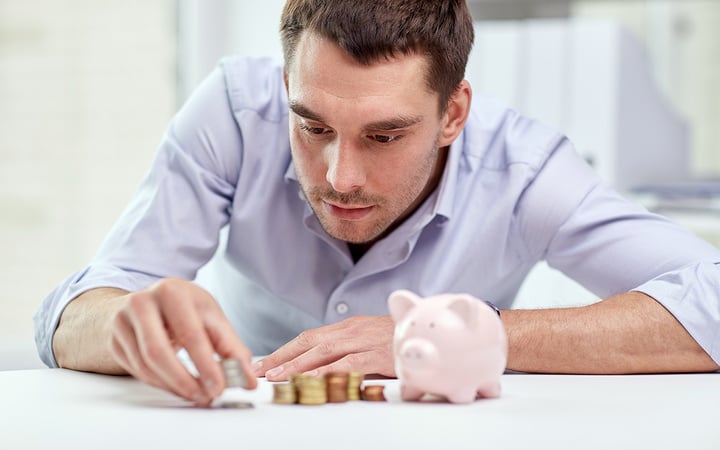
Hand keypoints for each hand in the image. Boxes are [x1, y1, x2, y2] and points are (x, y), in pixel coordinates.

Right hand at [110, 278, 256, 404]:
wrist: (147, 302)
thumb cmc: (184, 309)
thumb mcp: (210, 317)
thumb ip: (231, 347)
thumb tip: (247, 379)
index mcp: (172, 291)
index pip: (190, 334)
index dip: (206, 365)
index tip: (219, 387)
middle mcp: (143, 302)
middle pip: (159, 352)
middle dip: (185, 381)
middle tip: (206, 396)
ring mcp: (123, 322)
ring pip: (145, 366)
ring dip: (173, 386)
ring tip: (196, 394)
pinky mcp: (115, 341)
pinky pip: (137, 371)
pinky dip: (161, 384)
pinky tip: (178, 386)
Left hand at [252, 315, 395, 380]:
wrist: (435, 331)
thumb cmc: (405, 340)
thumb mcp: (374, 340)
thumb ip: (353, 349)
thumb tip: (331, 366)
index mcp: (350, 326)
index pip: (311, 336)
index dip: (287, 349)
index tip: (267, 361)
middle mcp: (352, 329)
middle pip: (309, 342)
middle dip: (282, 356)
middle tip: (261, 370)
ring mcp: (364, 340)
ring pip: (322, 351)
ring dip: (297, 365)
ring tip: (277, 377)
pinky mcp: (377, 354)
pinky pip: (348, 363)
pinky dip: (328, 371)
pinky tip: (312, 380)